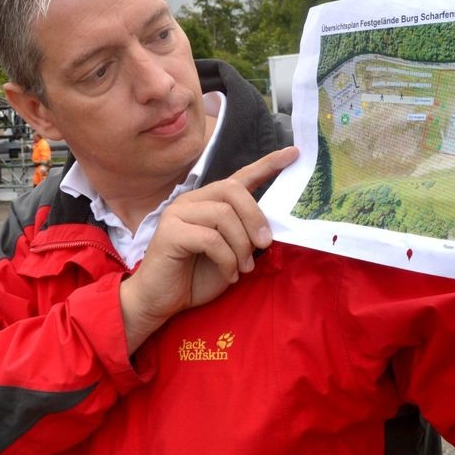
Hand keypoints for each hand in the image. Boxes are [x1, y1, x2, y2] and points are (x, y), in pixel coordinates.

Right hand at [119, 146, 298, 352]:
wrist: (161, 301)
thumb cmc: (196, 276)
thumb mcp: (231, 253)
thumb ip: (245, 235)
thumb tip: (269, 230)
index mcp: (208, 202)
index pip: (239, 177)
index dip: (267, 165)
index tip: (293, 153)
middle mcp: (192, 201)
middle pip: (232, 190)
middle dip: (255, 217)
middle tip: (264, 245)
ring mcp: (177, 214)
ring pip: (224, 215)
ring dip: (241, 245)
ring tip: (242, 268)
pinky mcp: (170, 232)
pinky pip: (210, 238)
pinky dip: (227, 259)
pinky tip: (229, 274)